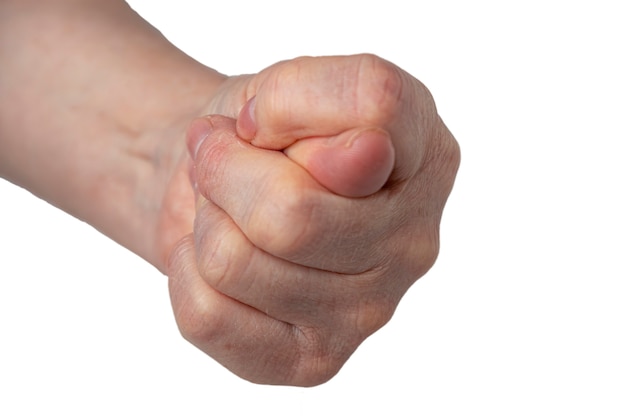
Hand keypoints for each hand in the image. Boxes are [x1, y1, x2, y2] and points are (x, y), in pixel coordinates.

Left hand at [166, 54, 459, 385]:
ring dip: (207, 222)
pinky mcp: (315, 361)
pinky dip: (188, 272)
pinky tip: (218, 261)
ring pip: (235, 262)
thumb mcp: (282, 84)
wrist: (217, 187)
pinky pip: (208, 315)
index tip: (258, 120)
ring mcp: (371, 311)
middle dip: (222, 173)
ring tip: (226, 211)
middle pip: (289, 214)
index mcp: (424, 156)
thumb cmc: (259, 139)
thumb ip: (319, 96)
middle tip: (219, 163)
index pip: (376, 106)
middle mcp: (414, 242)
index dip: (289, 104)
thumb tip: (346, 158)